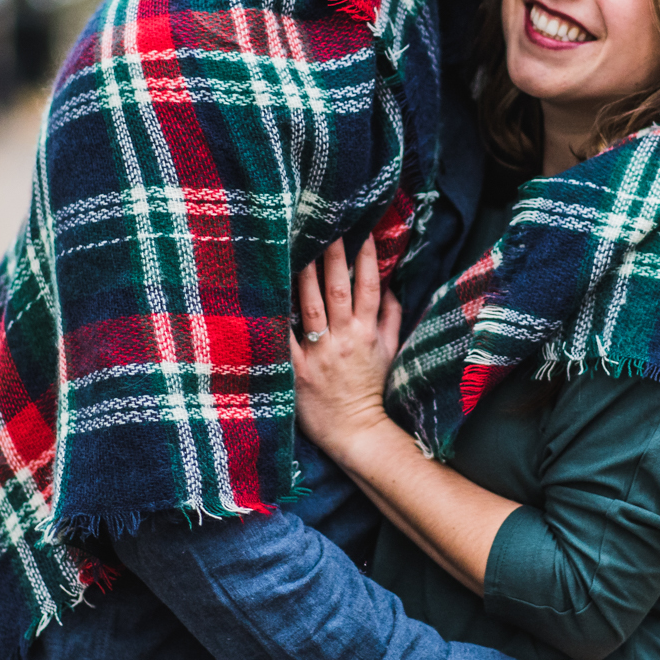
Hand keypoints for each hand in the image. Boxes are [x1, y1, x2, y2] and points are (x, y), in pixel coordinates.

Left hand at [289, 236, 401, 454]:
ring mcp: (320, 354)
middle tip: (327, 227)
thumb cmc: (371, 392)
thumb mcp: (389, 353)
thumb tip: (391, 289)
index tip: (363, 233)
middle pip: (339, 290)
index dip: (367, 259)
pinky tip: (268, 295)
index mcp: (367, 333)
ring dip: (305, 276)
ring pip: (311, 307)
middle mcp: (344, 339)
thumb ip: (390, 319)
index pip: (369, 288)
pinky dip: (277, 318)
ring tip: (298, 248)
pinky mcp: (298, 370)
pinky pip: (285, 339)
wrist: (357, 433)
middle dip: (334, 257)